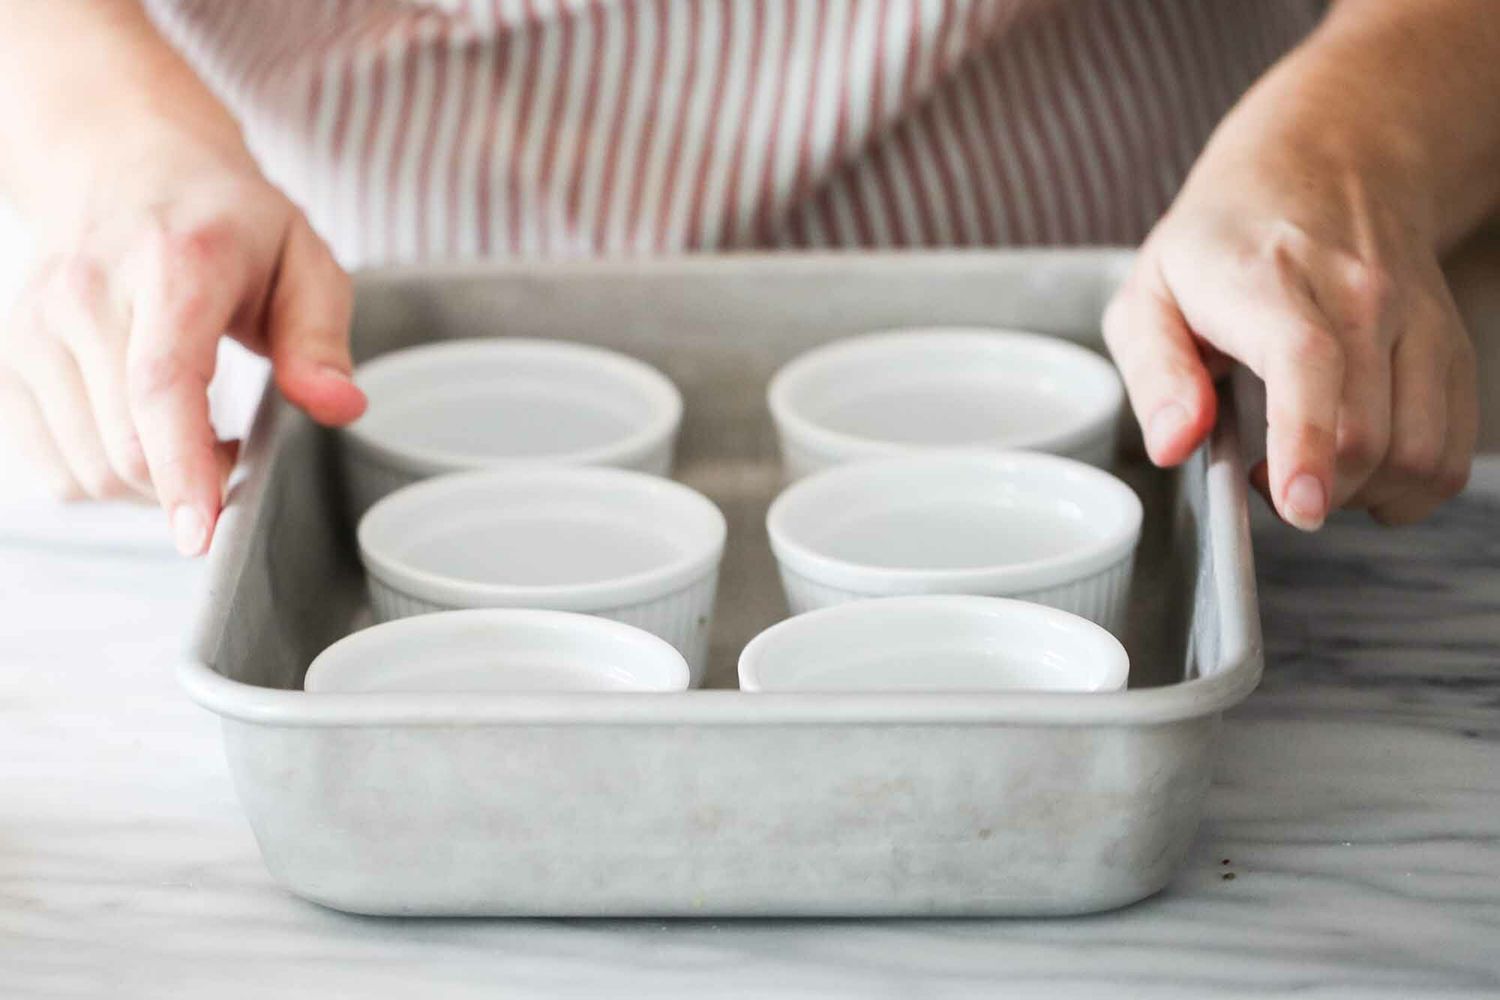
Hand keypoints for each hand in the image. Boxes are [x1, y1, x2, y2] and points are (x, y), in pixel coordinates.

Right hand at [0, 133, 364, 553]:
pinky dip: (106, 476)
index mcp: (173, 264)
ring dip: (150, 484)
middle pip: (123, 444)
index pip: (161, 384)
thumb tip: (339, 407)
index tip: (201, 532)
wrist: (123, 163)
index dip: (181, 469)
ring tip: (195, 433)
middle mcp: (85, 293)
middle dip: (188, 484)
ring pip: (86, 467)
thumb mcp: (305, 259)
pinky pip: (53, 466)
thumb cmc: (226, 220)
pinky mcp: (7, 359)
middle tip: (235, 446)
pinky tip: (144, 434)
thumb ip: (322, 338)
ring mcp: (32, 326)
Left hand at [1104, 145, 1477, 529]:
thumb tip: (1174, 443)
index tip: (1298, 505)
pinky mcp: (1450, 345)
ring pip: (1418, 451)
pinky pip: (1450, 449)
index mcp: (1268, 280)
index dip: (1306, 442)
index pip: (1306, 363)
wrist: (1322, 166)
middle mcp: (1358, 295)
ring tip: (1309, 469)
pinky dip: (1407, 485)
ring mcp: (1416, 319)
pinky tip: (1359, 469)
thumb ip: (1155, 373)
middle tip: (1263, 478)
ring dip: (1362, 495)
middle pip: (1367, 432)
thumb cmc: (1220, 244)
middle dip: (1315, 491)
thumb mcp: (1149, 295)